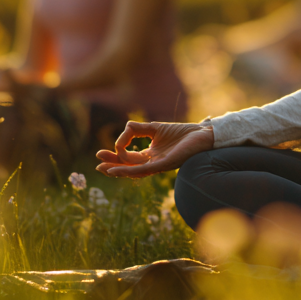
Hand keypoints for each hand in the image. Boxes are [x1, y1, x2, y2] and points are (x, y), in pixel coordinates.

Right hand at [95, 120, 214, 178]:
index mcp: (150, 155)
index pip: (128, 158)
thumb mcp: (155, 128)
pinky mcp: (164, 165)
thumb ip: (138, 128)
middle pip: (128, 166)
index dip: (116, 154)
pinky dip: (130, 170)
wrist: (202, 134)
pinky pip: (144, 170)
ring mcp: (158, 165)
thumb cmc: (182, 133)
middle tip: (98, 163)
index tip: (110, 147)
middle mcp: (152, 162)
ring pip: (134, 171)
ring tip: (103, 168)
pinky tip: (119, 169)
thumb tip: (124, 127)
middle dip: (112, 164)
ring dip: (118, 170)